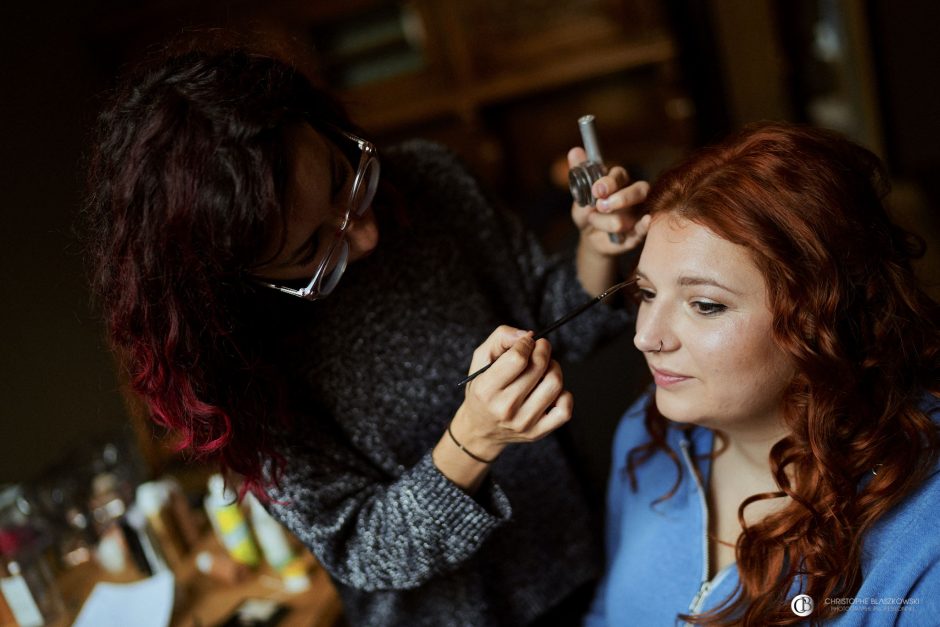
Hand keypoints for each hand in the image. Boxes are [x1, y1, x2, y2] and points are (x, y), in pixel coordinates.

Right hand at [451, 325, 573, 460]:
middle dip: (542, 350)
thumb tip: (528, 335)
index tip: (525, 342)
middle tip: (539, 348)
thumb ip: (500, 338)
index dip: (526, 343)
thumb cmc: (482, 390)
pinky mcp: (538, 432)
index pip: (517, 358)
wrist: (480, 429)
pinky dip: (563, 394)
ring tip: (544, 368)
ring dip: (553, 368)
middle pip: (539, 367)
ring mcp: (523, 422)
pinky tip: (549, 390)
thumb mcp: (480, 360)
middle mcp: (505, 408)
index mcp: (486, 390)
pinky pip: (565, 409)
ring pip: (554, 384)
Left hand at [568, 147, 650, 255]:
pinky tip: (645, 221)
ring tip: (594, 222)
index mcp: (619, 182)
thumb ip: (579, 173)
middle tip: (601, 206)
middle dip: (621, 198)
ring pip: (634, 214)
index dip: (610, 182)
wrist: (589, 238)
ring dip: (608, 222)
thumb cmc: (587, 213)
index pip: (620, 175)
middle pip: (640, 189)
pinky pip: (645, 229)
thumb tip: (575, 150)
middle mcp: (633, 195)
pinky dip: (645, 225)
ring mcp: (638, 213)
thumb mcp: (579, 195)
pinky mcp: (638, 232)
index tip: (596, 190)